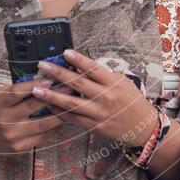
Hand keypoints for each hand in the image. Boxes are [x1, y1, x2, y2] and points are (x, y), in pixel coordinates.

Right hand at [0, 78, 68, 165]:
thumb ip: (15, 92)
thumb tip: (41, 81)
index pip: (17, 92)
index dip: (34, 85)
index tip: (50, 79)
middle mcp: (5, 121)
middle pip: (34, 107)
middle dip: (54, 96)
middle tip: (70, 87)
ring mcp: (14, 136)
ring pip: (43, 124)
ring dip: (60, 113)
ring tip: (72, 104)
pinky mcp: (21, 148)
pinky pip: (43, 136)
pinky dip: (54, 127)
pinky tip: (63, 119)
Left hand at [31, 49, 158, 146]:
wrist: (142, 126)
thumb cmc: (131, 100)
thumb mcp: (121, 82)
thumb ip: (102, 75)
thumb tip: (79, 65)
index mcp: (113, 83)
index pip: (93, 69)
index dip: (79, 60)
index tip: (65, 52)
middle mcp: (105, 97)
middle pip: (78, 84)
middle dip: (58, 74)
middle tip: (42, 65)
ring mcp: (99, 113)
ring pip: (72, 103)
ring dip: (52, 95)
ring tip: (37, 89)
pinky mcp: (94, 126)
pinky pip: (73, 119)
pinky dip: (59, 112)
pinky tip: (47, 106)